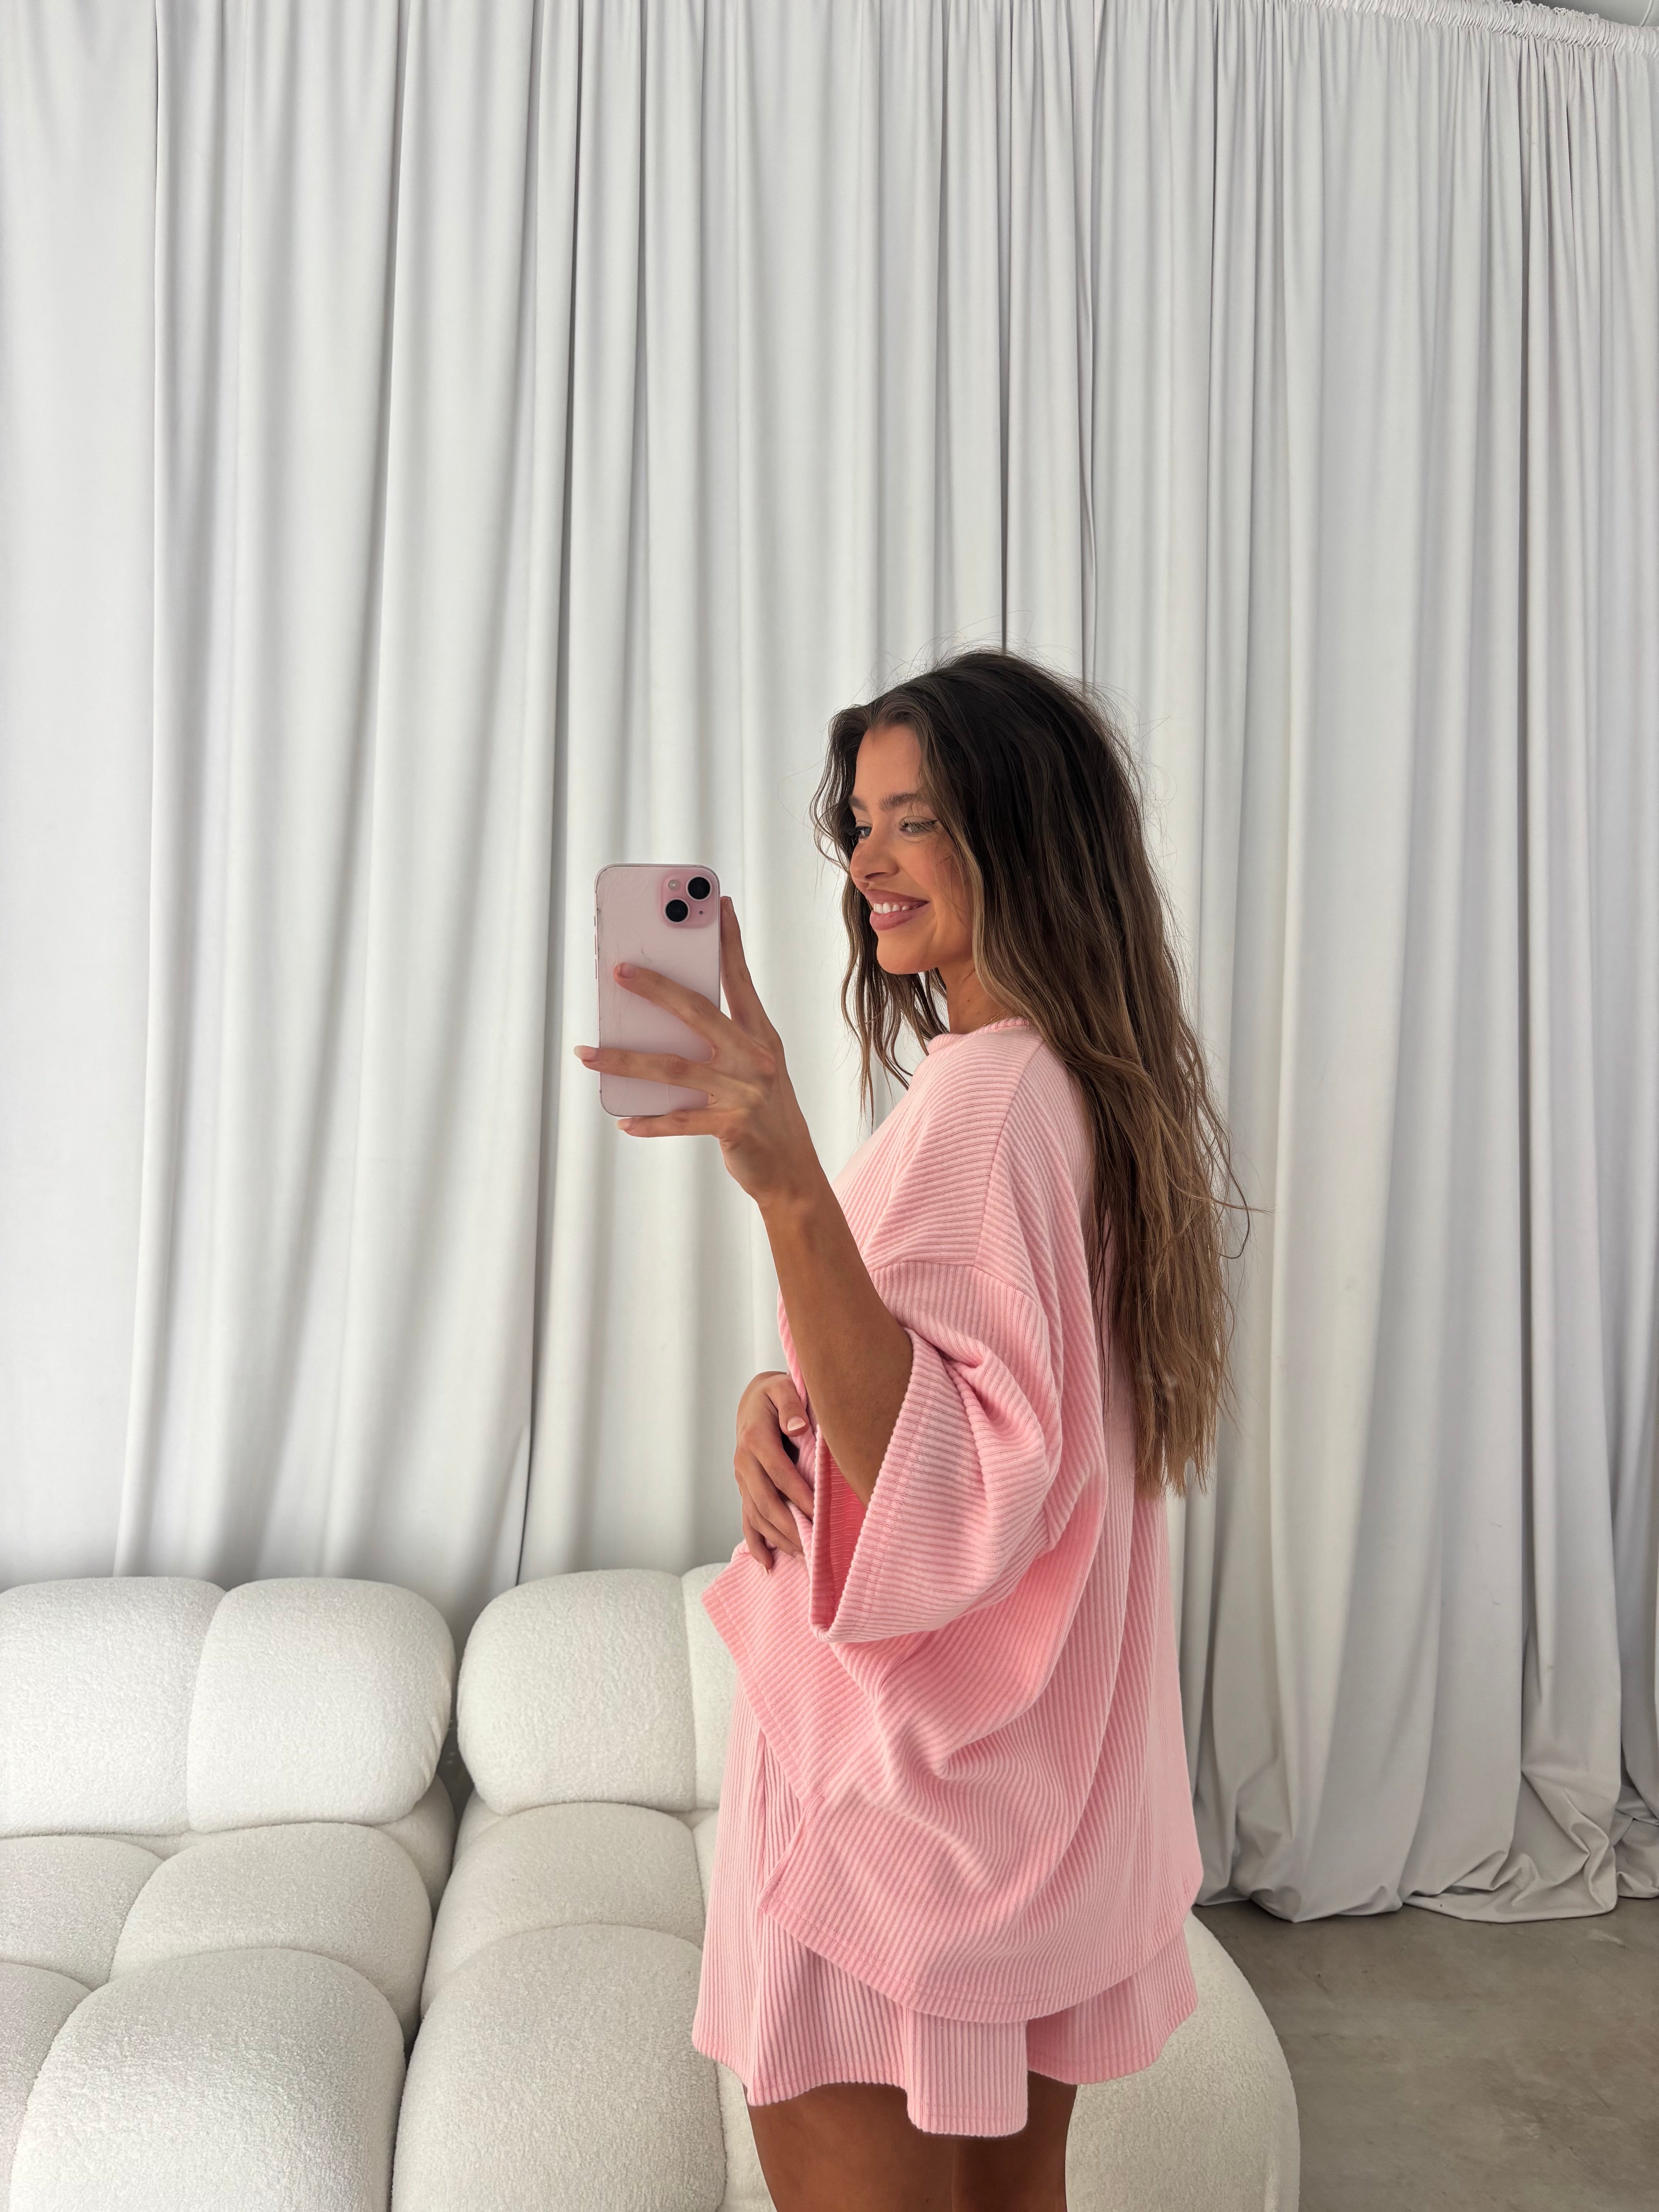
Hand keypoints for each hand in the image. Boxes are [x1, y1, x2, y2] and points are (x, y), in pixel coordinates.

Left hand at [572, 896, 821, 1208]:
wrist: (792, 1171)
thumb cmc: (764, 1114)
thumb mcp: (753, 1069)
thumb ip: (719, 1042)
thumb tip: (660, 1020)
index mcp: (761, 1037)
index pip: (741, 980)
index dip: (728, 942)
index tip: (716, 905)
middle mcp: (755, 1058)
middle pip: (698, 1012)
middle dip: (656, 988)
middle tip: (618, 969)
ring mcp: (745, 1092)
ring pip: (674, 1068)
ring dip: (624, 1059)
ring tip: (586, 1053)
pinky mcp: (733, 1127)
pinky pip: (680, 1120)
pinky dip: (649, 1122)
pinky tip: (623, 1121)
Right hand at [734, 1370, 813, 1570]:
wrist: (753, 1400)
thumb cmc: (775, 1394)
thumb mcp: (782, 1388)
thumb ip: (790, 1405)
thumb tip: (797, 1427)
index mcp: (755, 1439)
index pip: (780, 1473)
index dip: (799, 1495)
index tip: (819, 1515)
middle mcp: (744, 1462)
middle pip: (766, 1501)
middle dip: (789, 1526)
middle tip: (813, 1547)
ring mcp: (742, 1477)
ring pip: (757, 1514)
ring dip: (777, 1537)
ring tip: (802, 1556)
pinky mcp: (744, 1487)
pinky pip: (747, 1518)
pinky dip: (756, 1542)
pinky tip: (767, 1563)